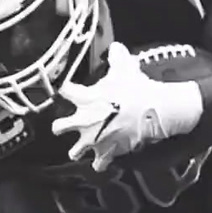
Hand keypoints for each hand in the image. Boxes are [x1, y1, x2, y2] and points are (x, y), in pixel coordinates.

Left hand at [53, 42, 203, 171]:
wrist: (152, 110)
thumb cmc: (137, 89)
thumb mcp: (125, 69)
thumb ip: (117, 58)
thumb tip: (116, 47)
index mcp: (84, 98)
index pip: (64, 91)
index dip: (66, 90)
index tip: (67, 90)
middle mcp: (83, 120)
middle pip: (59, 127)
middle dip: (60, 127)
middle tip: (63, 126)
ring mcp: (93, 139)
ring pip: (74, 152)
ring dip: (78, 150)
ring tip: (81, 148)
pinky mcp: (106, 152)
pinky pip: (98, 165)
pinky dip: (100, 164)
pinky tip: (102, 161)